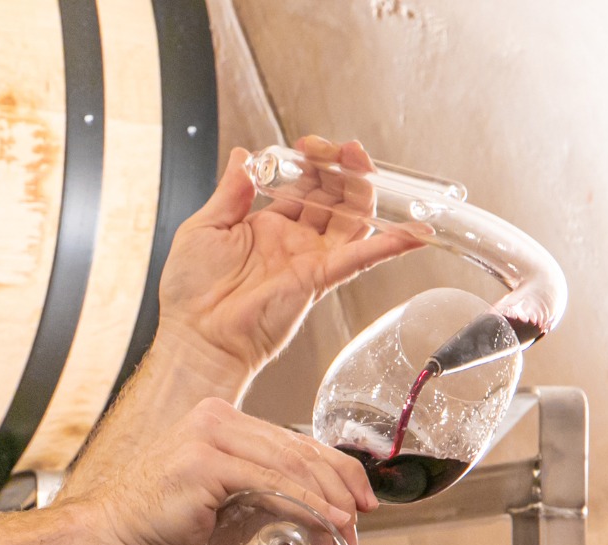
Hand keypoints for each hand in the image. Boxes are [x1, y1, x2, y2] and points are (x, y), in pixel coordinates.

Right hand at [75, 398, 375, 544]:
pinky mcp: (206, 460)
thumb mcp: (225, 512)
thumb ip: (264, 503)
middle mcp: (217, 418)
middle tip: (362, 522)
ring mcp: (210, 434)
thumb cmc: (159, 530)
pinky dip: (306, 503)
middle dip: (340, 487)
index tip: (362, 500)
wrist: (110, 537)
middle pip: (299, 449)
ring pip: (291, 464)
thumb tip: (315, 518)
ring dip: (328, 501)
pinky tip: (328, 521)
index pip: (293, 441)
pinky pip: (271, 482)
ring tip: (348, 531)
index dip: (335, 470)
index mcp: (221, 422)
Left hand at [155, 135, 421, 383]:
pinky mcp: (318, 280)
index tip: (307, 146)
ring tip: (364, 164)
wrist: (197, 336)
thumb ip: (229, 191)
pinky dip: (389, 246)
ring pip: (350, 220)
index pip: (301, 185)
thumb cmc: (191, 293)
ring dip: (363, 191)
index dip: (311, 162)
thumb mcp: (203, 227)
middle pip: (332, 197)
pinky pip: (359, 260)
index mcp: (264, 225)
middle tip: (341, 150)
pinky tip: (415, 232)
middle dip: (340, 168)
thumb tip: (243, 154)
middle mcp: (292, 242)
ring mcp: (308, 260)